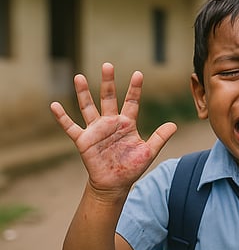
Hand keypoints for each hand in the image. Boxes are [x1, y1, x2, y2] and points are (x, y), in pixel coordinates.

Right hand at [50, 63, 176, 198]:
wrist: (115, 184)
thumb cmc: (131, 168)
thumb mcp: (148, 152)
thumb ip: (160, 137)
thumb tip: (174, 125)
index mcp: (127, 123)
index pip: (132, 102)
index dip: (135, 88)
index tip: (138, 74)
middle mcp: (110, 123)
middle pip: (108, 98)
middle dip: (108, 82)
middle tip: (108, 65)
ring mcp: (96, 130)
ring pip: (88, 107)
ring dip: (83, 93)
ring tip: (79, 77)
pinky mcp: (84, 140)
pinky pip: (71, 127)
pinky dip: (62, 117)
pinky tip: (54, 105)